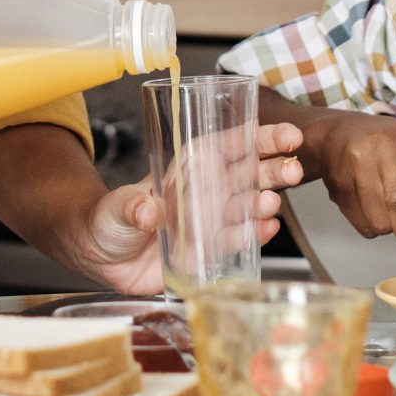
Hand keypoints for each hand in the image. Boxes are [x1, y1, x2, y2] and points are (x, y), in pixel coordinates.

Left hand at [63, 122, 304, 294]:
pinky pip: (237, 240)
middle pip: (248, 173)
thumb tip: (145, 211)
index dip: (259, 139)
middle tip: (293, 169)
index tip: (287, 136)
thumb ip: (131, 208)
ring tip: (272, 204)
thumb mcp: (115, 209)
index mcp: (187, 168)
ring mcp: (209, 220)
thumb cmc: (107, 221)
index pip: (229, 146)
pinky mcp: (209, 250)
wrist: (102, 259)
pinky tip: (267, 229)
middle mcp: (204, 190)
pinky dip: (254, 235)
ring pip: (246, 206)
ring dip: (263, 203)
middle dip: (273, 169)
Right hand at [309, 110, 395, 240]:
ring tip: (383, 202)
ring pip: (380, 221)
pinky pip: (362, 225)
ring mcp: (357, 164)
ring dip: (388, 224)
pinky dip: (371, 223)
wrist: (339, 134)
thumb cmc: (390, 148)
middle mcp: (384, 148)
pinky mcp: (338, 184)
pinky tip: (368, 202)